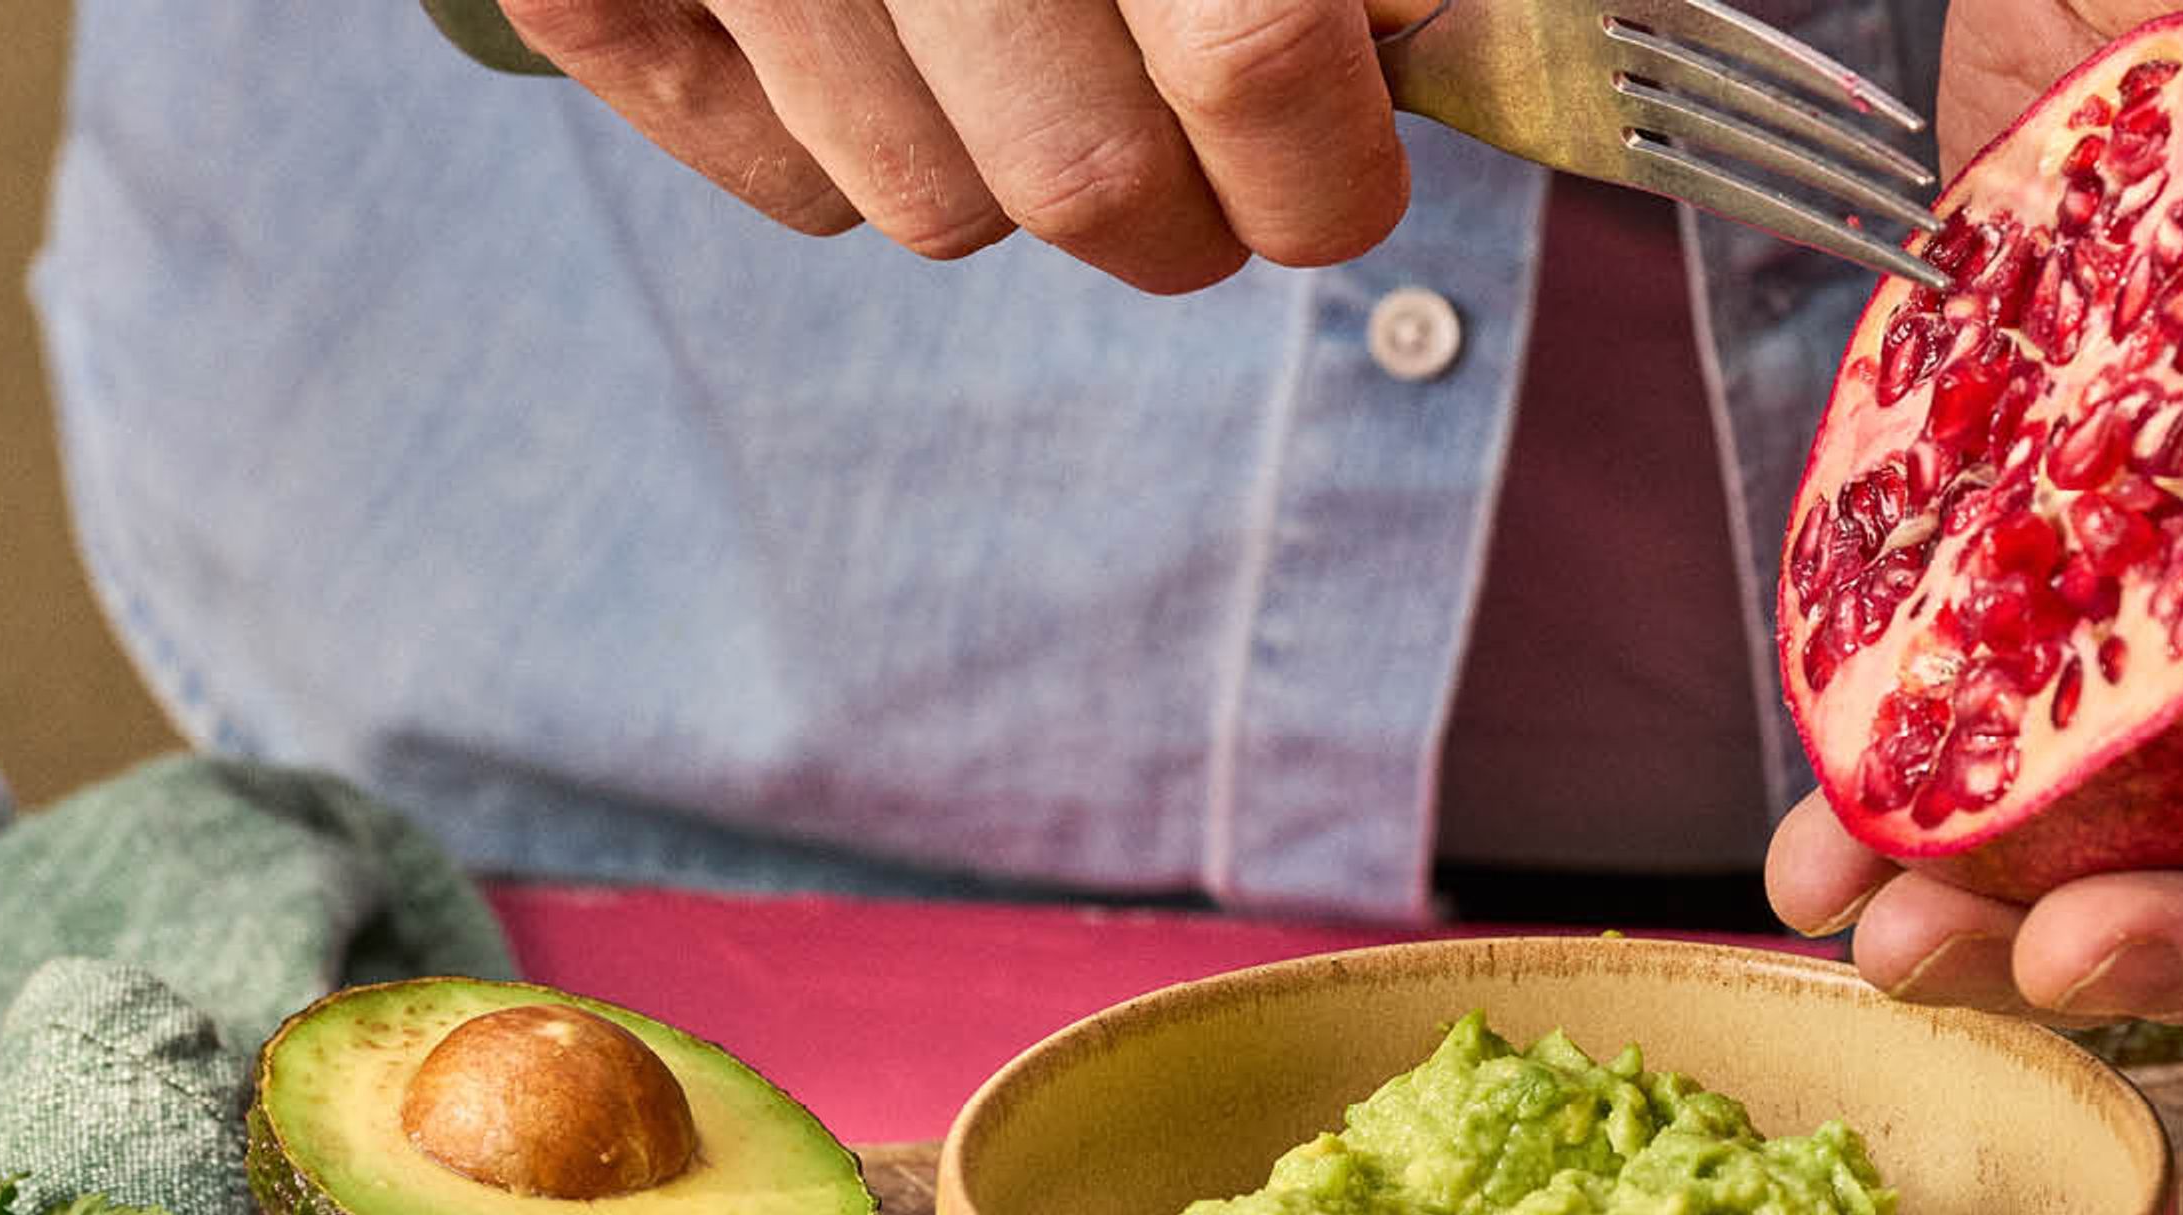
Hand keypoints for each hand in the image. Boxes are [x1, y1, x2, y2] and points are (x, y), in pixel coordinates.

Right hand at [495, 0, 1420, 286]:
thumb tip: (1397, 44)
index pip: (1252, 57)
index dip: (1323, 167)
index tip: (1339, 182)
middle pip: (1090, 184)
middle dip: (1184, 213)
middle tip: (1219, 163)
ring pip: (935, 206)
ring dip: (1019, 168)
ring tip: (1039, 44)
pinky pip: (785, 181)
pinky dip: (861, 145)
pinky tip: (891, 34)